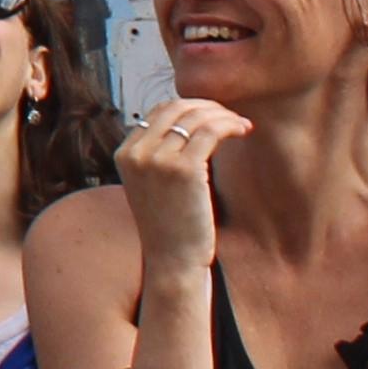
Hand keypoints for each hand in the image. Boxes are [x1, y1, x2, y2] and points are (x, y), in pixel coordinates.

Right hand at [116, 98, 252, 284]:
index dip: (188, 107)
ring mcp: (157, 160)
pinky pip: (210, 131)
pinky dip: (230, 125)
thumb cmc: (169, 226)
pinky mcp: (184, 169)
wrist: (172, 261)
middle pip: (175, 108)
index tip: (212, 115)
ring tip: (240, 124)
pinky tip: (243, 129)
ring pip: (195, 117)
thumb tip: (187, 121)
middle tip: (229, 116)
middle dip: (207, 106)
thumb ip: (157, 153)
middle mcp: (136, 153)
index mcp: (124, 154)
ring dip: (222, 114)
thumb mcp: (150, 184)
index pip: (158, 112)